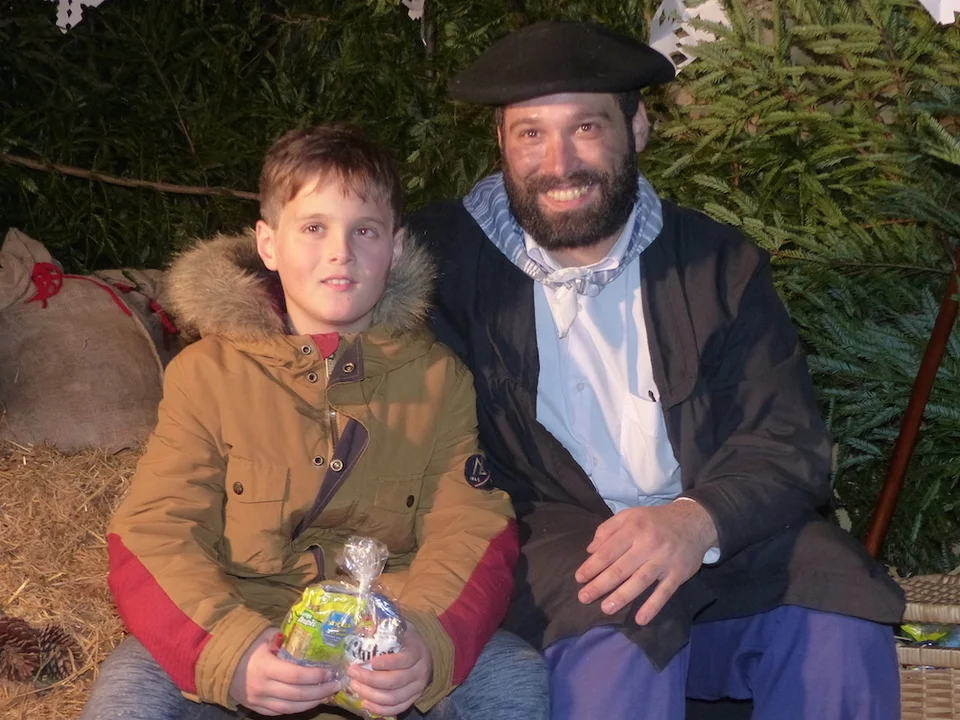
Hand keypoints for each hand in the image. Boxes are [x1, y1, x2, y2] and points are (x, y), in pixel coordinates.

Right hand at [229, 627, 342, 715]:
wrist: (219, 661)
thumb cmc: (247, 645)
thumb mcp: (267, 636)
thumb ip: (288, 639)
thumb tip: (313, 638)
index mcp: (265, 667)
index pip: (296, 676)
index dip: (316, 676)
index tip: (331, 671)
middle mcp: (262, 687)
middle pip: (297, 695)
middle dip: (320, 691)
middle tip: (336, 684)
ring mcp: (258, 700)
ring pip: (291, 708)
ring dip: (312, 702)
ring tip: (327, 694)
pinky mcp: (256, 708)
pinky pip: (281, 712)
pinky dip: (297, 708)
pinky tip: (310, 701)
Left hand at [346, 622, 432, 716]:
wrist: (427, 655)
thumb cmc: (408, 640)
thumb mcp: (403, 628)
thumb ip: (389, 624)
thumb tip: (368, 615)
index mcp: (417, 652)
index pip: (404, 660)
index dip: (387, 663)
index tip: (370, 661)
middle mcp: (420, 672)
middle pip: (395, 681)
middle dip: (370, 679)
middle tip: (353, 673)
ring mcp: (417, 688)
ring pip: (394, 698)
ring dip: (371, 695)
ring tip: (355, 686)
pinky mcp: (413, 699)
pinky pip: (397, 709)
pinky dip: (380, 709)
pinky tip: (365, 703)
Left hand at [574, 501, 717, 625]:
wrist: (694, 522)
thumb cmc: (655, 521)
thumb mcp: (630, 515)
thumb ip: (607, 529)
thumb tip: (590, 550)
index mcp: (633, 529)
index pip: (608, 551)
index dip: (592, 566)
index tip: (579, 578)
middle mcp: (648, 545)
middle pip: (620, 568)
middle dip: (600, 585)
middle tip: (584, 598)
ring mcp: (664, 561)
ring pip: (640, 581)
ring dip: (621, 597)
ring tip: (605, 609)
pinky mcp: (678, 574)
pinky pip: (664, 593)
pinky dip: (652, 606)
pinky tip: (640, 619)